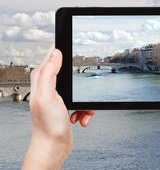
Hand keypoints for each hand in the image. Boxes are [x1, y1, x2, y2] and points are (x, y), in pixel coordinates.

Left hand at [23, 45, 94, 169]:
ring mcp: (60, 97)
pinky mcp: (68, 106)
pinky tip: (81, 117)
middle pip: (71, 74)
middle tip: (82, 92)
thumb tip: (55, 53)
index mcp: (42, 80)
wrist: (54, 146)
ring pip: (81, 90)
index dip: (61, 51)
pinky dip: (86, 110)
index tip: (72, 45)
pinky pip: (83, 102)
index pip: (51, 57)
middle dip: (81, 84)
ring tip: (81, 112)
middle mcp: (50, 87)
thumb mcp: (47, 95)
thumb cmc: (48, 125)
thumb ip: (49, 72)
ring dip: (86, 102)